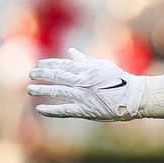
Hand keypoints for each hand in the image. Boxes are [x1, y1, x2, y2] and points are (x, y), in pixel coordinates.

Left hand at [28, 49, 163, 120]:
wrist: (133, 96)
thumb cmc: (119, 79)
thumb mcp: (102, 65)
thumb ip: (84, 60)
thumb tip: (71, 52)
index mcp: (86, 69)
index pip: (63, 65)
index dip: (49, 65)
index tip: (38, 65)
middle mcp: (82, 81)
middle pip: (57, 76)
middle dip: (42, 75)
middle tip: (30, 75)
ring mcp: (83, 95)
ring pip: (58, 91)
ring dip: (42, 90)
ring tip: (30, 89)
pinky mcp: (85, 109)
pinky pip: (65, 110)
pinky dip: (52, 110)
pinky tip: (40, 109)